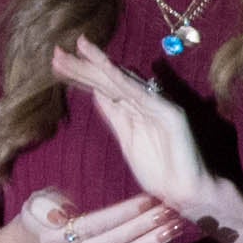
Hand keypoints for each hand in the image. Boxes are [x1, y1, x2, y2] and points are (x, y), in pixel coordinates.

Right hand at [0, 190, 181, 242]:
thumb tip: (65, 214)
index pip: (93, 224)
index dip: (123, 213)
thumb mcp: (35, 204)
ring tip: (174, 229)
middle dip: (144, 227)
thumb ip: (50, 204)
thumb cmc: (39, 219)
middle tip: (171, 213)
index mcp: (50, 236)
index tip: (149, 200)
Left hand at [49, 36, 242, 242]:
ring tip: (76, 48)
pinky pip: (138, 93)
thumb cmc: (162, 173)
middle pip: (109, 81)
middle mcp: (146, 103)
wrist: (187, 194)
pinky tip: (101, 64)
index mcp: (136, 111)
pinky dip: (119, 77)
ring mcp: (158, 106)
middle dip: (83, 67)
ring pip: (121, 82)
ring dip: (97, 65)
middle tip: (55, 53)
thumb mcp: (128, 142)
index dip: (82, 76)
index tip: (57, 66)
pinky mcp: (168, 112)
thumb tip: (97, 94)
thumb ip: (115, 117)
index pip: (105, 89)